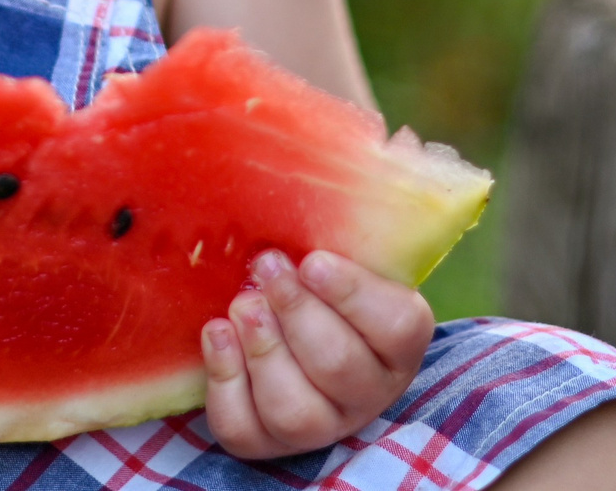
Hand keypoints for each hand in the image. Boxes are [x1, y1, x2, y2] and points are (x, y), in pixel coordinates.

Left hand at [201, 250, 434, 459]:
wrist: (291, 326)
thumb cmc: (321, 283)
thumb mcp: (341, 255)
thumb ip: (337, 232)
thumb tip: (315, 172)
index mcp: (399, 341)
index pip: (397, 326)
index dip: (352, 294)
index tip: (313, 260)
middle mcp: (369, 392)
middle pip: (338, 367)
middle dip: (295, 313)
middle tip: (266, 266)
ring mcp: (322, 425)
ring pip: (295, 412)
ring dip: (261, 351)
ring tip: (242, 305)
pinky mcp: (269, 443)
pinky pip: (245, 430)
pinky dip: (225, 382)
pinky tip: (216, 335)